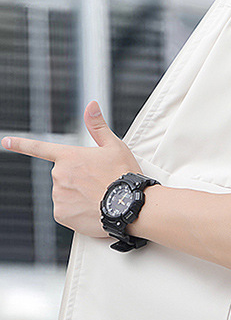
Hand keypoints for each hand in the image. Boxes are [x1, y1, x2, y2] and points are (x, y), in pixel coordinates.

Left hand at [1, 101, 142, 238]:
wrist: (129, 205)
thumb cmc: (124, 176)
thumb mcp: (115, 147)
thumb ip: (98, 126)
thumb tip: (92, 105)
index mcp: (70, 156)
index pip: (40, 147)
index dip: (21, 144)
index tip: (6, 142)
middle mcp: (59, 175)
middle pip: (63, 177)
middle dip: (77, 181)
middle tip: (99, 185)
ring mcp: (59, 195)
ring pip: (65, 195)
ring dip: (78, 196)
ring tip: (99, 199)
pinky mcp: (62, 214)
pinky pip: (66, 212)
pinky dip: (77, 212)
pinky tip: (92, 210)